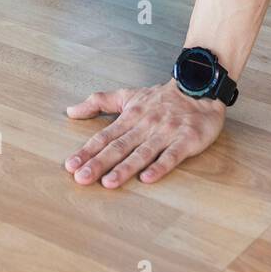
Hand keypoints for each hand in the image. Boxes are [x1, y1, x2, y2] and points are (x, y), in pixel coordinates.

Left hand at [65, 79, 225, 187]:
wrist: (199, 88)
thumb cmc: (161, 97)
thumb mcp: (128, 95)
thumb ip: (99, 102)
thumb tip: (71, 111)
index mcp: (130, 116)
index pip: (105, 136)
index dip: (87, 151)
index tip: (71, 165)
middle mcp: (145, 125)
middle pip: (119, 146)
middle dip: (99, 163)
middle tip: (81, 178)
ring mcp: (165, 133)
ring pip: (142, 153)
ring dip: (125, 168)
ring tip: (108, 183)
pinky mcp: (186, 140)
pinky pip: (172, 155)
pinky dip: (160, 166)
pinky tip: (148, 178)